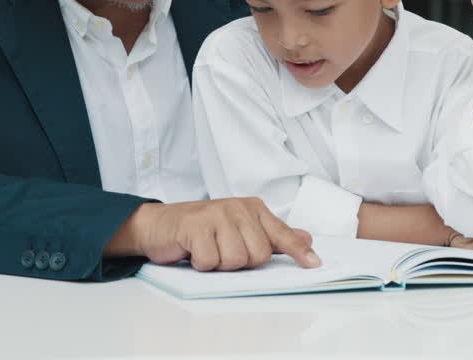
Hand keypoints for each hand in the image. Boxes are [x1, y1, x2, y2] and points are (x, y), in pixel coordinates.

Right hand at [119, 197, 319, 271]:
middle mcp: (237, 208)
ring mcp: (216, 215)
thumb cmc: (201, 229)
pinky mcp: (196, 226)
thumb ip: (272, 235)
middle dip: (240, 262)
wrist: (159, 224)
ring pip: (236, 261)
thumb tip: (307, 239)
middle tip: (222, 250)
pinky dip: (201, 264)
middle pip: (258, 256)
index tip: (314, 264)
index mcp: (252, 208)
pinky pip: (210, 261)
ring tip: (208, 249)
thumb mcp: (239, 229)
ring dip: (219, 264)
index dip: (297, 251)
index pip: (280, 233)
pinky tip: (193, 251)